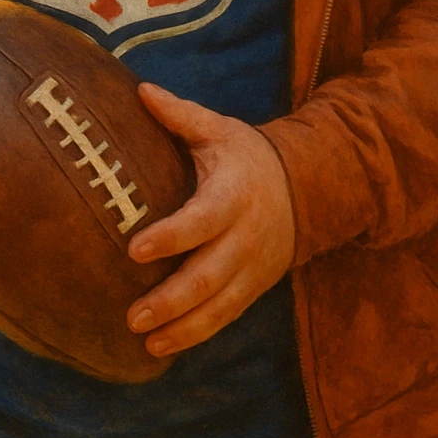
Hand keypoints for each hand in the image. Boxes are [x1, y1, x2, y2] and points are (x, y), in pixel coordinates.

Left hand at [125, 82, 294, 355]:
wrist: (304, 187)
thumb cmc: (247, 156)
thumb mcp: (219, 130)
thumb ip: (180, 115)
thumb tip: (139, 90)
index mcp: (235, 192)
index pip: (202, 219)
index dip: (171, 236)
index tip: (134, 249)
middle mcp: (246, 235)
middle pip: (210, 275)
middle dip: (171, 299)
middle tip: (133, 315)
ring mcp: (253, 266)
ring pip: (219, 305)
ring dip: (183, 327)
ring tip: (146, 340)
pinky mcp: (254, 286)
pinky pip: (227, 316)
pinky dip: (198, 334)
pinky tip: (165, 347)